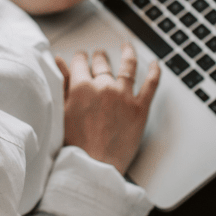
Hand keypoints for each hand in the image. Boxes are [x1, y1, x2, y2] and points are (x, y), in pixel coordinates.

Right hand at [56, 43, 160, 174]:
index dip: (80, 58)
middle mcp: (104, 86)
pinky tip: (156, 64)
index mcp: (81, 87)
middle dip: (99, 57)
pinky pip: (151, 84)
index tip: (81, 58)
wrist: (93, 168)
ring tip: (127, 48)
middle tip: (99, 56)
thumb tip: (59, 62)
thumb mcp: (60, 111)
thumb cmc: (74, 145)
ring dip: (127, 53)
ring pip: (128, 66)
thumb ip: (61, 84)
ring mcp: (124, 96)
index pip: (80, 62)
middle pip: (102, 63)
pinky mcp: (140, 109)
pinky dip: (155, 72)